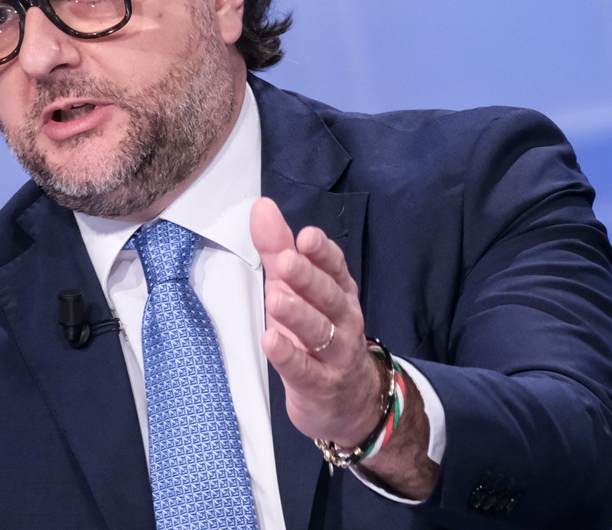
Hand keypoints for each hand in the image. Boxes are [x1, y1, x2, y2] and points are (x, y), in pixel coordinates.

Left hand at [250, 196, 383, 446]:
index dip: (322, 252)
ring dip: (298, 314)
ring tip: (276, 298)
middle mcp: (343, 320)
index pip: (335, 267)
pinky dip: (288, 355)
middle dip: (308, 278)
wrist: (349, 403)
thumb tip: (261, 207)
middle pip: (328, 296)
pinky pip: (304, 369)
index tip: (306, 236)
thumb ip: (278, 249)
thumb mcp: (297, 290)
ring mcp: (334, 354)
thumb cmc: (318, 336)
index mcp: (339, 292)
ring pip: (320, 331)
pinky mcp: (319, 385)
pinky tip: (271, 341)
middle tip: (287, 261)